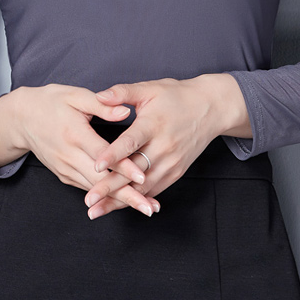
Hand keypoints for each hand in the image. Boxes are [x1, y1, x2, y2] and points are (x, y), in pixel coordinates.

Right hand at [0, 84, 159, 216]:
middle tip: (150, 207)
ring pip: (95, 189)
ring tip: (145, 207)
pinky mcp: (63, 175)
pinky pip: (87, 188)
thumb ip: (102, 104)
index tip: (143, 177)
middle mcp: (69, 156)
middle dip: (127, 195)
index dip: (124, 167)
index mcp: (75, 134)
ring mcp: (65, 168)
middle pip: (101, 181)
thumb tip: (126, 111)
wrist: (21, 118)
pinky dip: (106, 197)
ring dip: (120, 200)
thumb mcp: (75, 95)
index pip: (103, 155)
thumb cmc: (51, 102)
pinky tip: (125, 201)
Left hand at [84, 74, 244, 218]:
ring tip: (97, 211)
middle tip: (89, 201)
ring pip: (142, 187)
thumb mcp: (150, 88)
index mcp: (153, 124)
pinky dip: (136, 200)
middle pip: (134, 171)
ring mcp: (171, 162)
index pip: (130, 142)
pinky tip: (117, 207)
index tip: (95, 165)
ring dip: (120, 200)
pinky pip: (153, 190)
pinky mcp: (176, 172)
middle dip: (110, 187)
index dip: (112, 154)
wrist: (211, 108)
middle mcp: (163, 147)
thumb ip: (123, 92)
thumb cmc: (176, 96)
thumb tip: (99, 95)